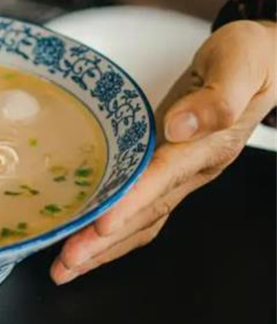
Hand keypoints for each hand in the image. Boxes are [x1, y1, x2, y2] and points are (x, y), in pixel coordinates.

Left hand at [51, 20, 276, 284]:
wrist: (261, 62)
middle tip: (66, 263)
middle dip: (105, 241)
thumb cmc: (250, 58)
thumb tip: (181, 125)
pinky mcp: (165, 166)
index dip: (132, 202)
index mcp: (209, 144)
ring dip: (103, 245)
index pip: (164, 177)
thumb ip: (217, 97)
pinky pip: (138, 206)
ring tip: (67, 265)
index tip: (101, 223)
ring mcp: (179, 172)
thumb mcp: (240, 64)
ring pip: (141, 218)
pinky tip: (88, 236)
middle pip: (146, 212)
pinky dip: (111, 228)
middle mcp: (193, 167)